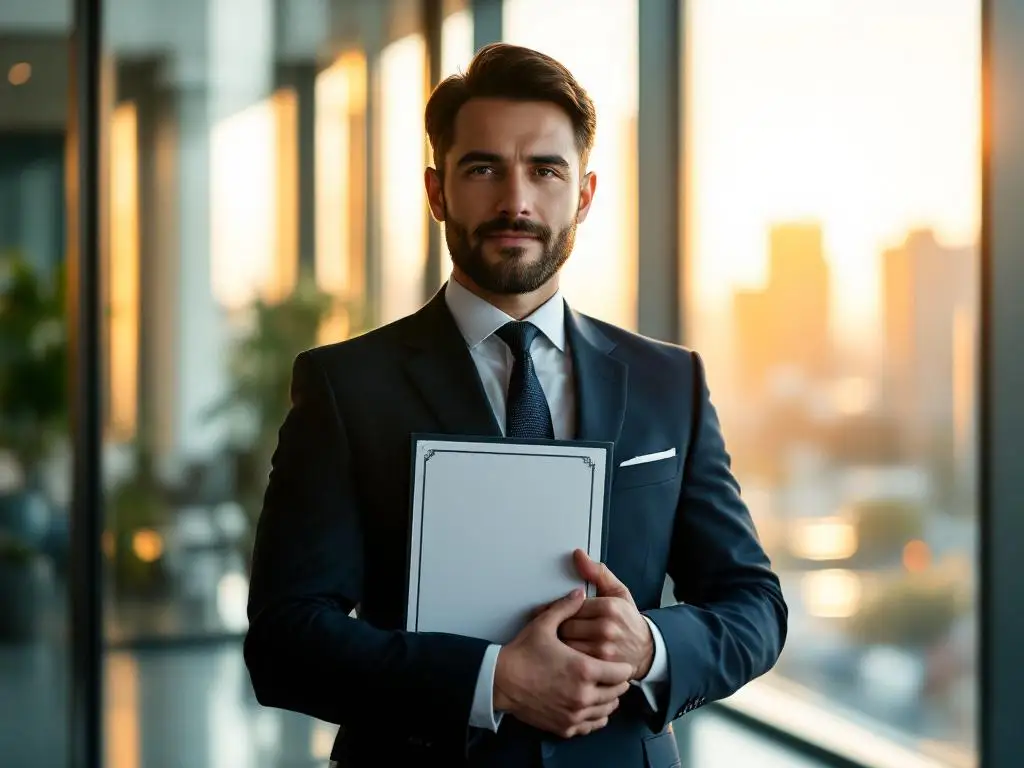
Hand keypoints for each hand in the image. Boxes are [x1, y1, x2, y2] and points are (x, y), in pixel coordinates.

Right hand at [494, 588, 632, 738]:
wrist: (500, 681)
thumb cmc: (523, 652)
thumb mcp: (544, 624)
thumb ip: (566, 607)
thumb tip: (580, 593)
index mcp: (585, 670)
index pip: (622, 673)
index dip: (621, 665)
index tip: (617, 661)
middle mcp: (584, 696)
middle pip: (618, 693)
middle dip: (617, 682)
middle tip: (610, 673)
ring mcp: (575, 714)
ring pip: (607, 710)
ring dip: (608, 699)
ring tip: (602, 688)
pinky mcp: (566, 727)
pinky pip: (593, 725)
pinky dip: (595, 716)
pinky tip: (590, 705)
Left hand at [560, 550, 654, 680]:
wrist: (645, 650)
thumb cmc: (628, 619)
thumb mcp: (618, 592)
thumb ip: (597, 573)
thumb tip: (578, 555)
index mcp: (609, 607)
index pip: (571, 605)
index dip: (555, 608)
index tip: (545, 610)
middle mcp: (607, 628)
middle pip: (565, 625)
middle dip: (554, 625)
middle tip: (547, 625)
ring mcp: (603, 650)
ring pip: (566, 644)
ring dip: (556, 642)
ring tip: (552, 639)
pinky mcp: (600, 668)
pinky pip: (573, 660)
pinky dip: (565, 657)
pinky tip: (563, 653)